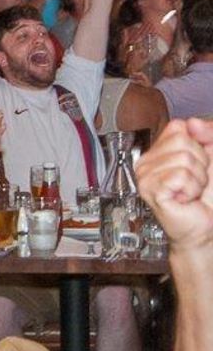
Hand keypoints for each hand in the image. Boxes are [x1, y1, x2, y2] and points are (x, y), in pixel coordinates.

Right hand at [137, 119, 212, 249]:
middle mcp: (146, 161)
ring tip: (190, 192)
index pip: (178, 127)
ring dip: (198, 179)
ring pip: (184, 159)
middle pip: (182, 141)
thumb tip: (192, 123)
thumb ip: (208, 135)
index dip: (199, 144)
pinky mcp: (150, 190)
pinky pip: (180, 176)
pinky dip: (191, 189)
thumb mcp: (212, 159)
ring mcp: (145, 175)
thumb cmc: (207, 198)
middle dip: (201, 163)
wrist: (205, 227)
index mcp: (158, 151)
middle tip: (194, 182)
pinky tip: (184, 198)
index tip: (199, 164)